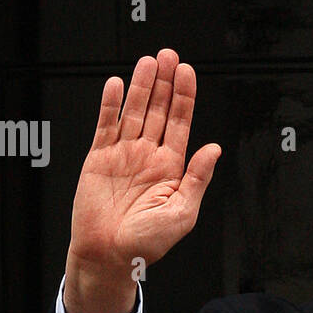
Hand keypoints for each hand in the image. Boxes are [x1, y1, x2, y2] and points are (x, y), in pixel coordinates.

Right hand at [63, 49, 219, 312]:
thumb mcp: (183, 213)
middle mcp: (148, 156)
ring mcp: (123, 154)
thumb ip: (197, 178)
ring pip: (134, 112)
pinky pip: (106, 125)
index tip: (187, 72)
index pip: (181, 123)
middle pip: (159, 110)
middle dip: (165, 83)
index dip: (185, 97)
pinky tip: (117, 85)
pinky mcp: (99, 158)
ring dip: (141, 87)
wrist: (108, 256)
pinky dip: (110, 104)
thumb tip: (214, 149)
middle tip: (168, 56)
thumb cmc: (147, 243)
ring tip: (148, 61)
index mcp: (171, 167)